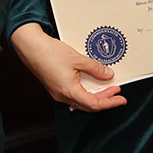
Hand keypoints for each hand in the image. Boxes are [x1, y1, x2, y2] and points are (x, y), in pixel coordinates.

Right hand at [9, 23, 127, 111]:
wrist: (31, 47)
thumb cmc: (50, 53)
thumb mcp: (77, 59)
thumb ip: (94, 68)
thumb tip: (108, 75)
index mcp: (69, 91)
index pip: (94, 104)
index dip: (110, 102)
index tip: (121, 99)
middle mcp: (63, 96)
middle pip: (89, 105)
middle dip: (105, 99)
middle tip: (117, 92)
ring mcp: (58, 93)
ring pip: (81, 101)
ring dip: (96, 95)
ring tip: (107, 87)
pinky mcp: (56, 87)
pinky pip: (74, 95)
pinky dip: (86, 91)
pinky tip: (92, 83)